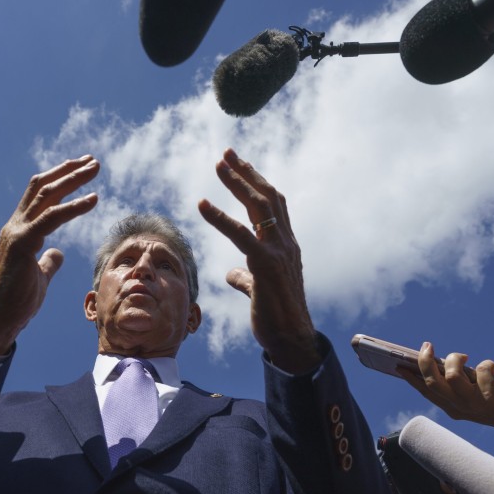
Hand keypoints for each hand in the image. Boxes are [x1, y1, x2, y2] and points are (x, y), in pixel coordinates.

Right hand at [0, 156, 98, 354]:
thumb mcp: (39, 276)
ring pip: (46, 195)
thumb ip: (48, 261)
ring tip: (94, 168)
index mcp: (19, 231)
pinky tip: (93, 199)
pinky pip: (51, 218)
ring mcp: (16, 232)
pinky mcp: (22, 244)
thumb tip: (58, 252)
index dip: (59, 180)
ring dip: (73, 179)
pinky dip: (73, 206)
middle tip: (91, 160)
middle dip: (68, 171)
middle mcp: (15, 226)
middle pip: (42, 187)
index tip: (80, 169)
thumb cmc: (15, 301)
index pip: (39, 196)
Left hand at [198, 148, 318, 372]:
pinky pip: (241, 235)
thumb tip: (231, 274)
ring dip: (237, 182)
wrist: (292, 340)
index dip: (256, 182)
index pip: (273, 205)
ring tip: (219, 164)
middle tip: (226, 153)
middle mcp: (285, 244)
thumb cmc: (277, 317)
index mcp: (285, 246)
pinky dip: (220, 217)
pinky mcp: (266, 266)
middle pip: (267, 197)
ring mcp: (278, 253)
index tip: (239, 165)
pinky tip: (202, 204)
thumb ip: (246, 277)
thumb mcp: (259, 290)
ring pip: (259, 207)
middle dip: (246, 173)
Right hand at [399, 342, 493, 441]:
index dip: (410, 378)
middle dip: (425, 362)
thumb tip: (439, 361)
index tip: (399, 366)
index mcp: (450, 406)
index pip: (425, 391)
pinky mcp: (492, 397)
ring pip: (452, 377)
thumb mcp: (470, 393)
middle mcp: (458, 406)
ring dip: (456, 359)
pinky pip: (482, 372)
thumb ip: (455, 382)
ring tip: (465, 357)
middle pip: (432, 383)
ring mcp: (474, 403)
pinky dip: (487, 364)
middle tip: (427, 345)